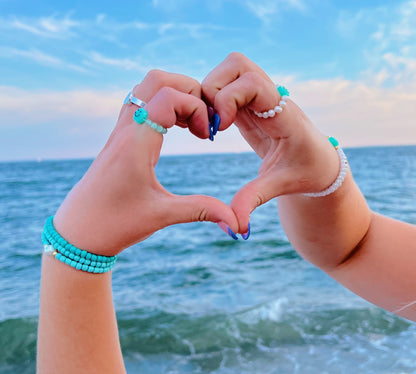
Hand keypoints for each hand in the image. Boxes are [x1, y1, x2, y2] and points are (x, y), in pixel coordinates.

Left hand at [53, 70, 237, 255]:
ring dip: (173, 94)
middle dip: (188, 90)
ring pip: (145, 87)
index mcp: (136, 143)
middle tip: (202, 121)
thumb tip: (237, 223)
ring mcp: (119, 132)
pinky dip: (160, 104)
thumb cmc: (114, 224)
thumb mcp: (161, 216)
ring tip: (189, 123)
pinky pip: (138, 103)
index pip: (169, 96)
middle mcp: (125, 130)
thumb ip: (202, 211)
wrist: (78, 232)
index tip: (205, 136)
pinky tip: (173, 129)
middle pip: (156, 79)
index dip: (196, 107)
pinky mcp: (117, 138)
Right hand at [202, 52, 341, 231]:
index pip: (253, 82)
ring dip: (212, 91)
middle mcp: (274, 98)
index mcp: (285, 115)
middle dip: (214, 87)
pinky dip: (214, 99)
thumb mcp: (280, 187)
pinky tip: (213, 126)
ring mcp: (263, 98)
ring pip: (231, 70)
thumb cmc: (306, 174)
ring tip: (210, 124)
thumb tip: (235, 226)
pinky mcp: (253, 104)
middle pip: (237, 64)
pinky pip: (230, 86)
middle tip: (211, 122)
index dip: (229, 98)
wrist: (320, 165)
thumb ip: (254, 200)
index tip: (220, 128)